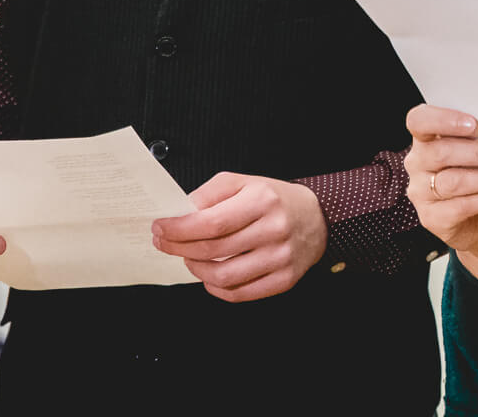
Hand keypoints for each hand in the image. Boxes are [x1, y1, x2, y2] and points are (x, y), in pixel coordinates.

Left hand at [152, 172, 326, 302]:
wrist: (317, 218)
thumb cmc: (275, 200)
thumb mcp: (245, 183)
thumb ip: (210, 193)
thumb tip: (180, 212)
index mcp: (263, 201)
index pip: (212, 222)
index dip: (180, 229)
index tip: (160, 228)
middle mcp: (274, 230)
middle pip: (213, 250)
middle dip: (179, 248)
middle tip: (164, 243)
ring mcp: (280, 258)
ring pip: (223, 276)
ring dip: (195, 269)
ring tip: (188, 258)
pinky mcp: (284, 280)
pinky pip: (239, 294)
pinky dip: (216, 287)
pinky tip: (209, 275)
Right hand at [405, 104, 477, 282]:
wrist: (474, 223)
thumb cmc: (476, 177)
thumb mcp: (476, 154)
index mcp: (425, 139)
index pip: (419, 121)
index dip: (443, 120)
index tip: (474, 125)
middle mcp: (417, 164)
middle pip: (441, 153)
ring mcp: (421, 193)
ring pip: (455, 181)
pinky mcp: (433, 218)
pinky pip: (463, 205)